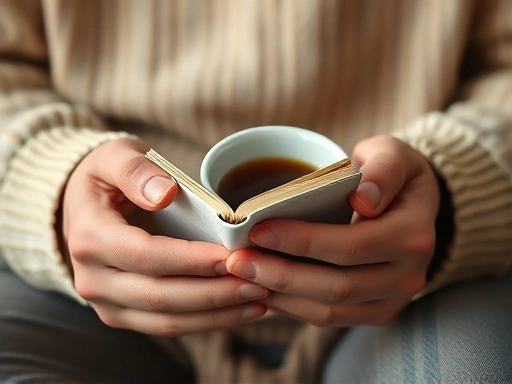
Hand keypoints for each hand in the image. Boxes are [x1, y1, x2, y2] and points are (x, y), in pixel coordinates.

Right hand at [62, 138, 267, 336]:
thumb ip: (135, 170)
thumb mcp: (114, 157)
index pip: (145, 255)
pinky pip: (167, 325)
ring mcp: (107, 302)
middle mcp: (92, 279)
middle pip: (159, 295)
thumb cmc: (108, 179)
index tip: (230, 256)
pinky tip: (239, 311)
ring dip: (216, 314)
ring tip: (258, 300)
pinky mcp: (125, 313)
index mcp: (90, 237)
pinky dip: (205, 322)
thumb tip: (164, 193)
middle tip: (257, 283)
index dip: (190, 260)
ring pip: (166, 320)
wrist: (86, 208)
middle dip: (213, 293)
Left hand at [226, 135, 438, 326]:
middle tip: (237, 261)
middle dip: (280, 275)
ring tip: (242, 276)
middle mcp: (408, 276)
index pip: (352, 245)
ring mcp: (392, 300)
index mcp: (413, 234)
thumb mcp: (393, 155)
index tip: (258, 230)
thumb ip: (383, 169)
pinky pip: (329, 319)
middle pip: (336, 286)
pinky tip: (263, 291)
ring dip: (280, 296)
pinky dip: (292, 308)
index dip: (302, 241)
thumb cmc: (390, 175)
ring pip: (329, 310)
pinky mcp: (375, 312)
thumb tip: (363, 198)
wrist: (410, 208)